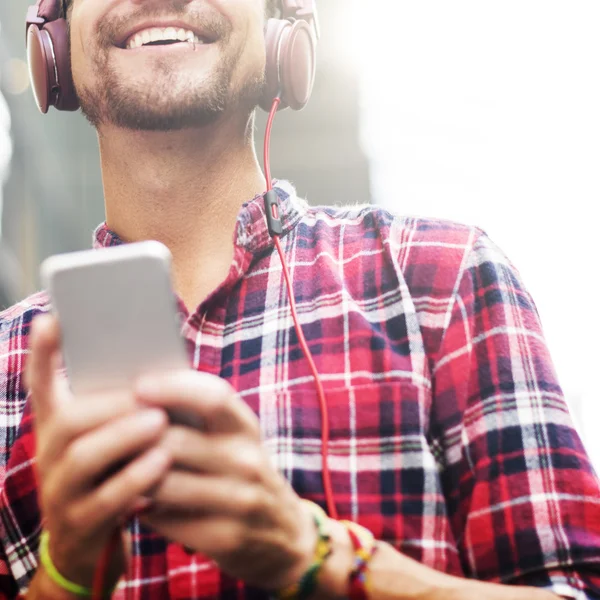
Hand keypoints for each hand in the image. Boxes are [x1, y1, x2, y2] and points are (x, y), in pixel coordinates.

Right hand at [27, 315, 170, 588]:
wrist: (93, 542)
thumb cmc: (115, 472)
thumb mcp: (114, 436)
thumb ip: (126, 406)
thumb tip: (162, 369)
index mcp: (59, 426)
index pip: (42, 384)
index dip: (44, 353)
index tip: (52, 319)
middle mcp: (50, 454)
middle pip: (67, 420)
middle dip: (110, 404)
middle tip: (149, 396)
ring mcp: (59, 492)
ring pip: (81, 458)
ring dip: (124, 436)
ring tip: (160, 422)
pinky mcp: (78, 526)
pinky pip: (104, 500)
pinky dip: (135, 478)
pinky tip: (162, 463)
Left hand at [134, 370, 317, 589]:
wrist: (282, 533)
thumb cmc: (242, 473)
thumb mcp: (235, 440)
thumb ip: (199, 419)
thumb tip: (138, 395)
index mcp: (246, 428)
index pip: (213, 396)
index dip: (174, 387)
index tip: (138, 383)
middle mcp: (247, 460)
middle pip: (176, 441)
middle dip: (134, 437)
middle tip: (104, 433)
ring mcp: (239, 501)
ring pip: (163, 484)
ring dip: (131, 476)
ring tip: (113, 468)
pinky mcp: (225, 538)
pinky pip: (166, 519)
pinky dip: (143, 509)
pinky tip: (136, 501)